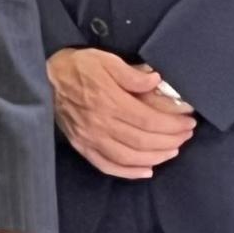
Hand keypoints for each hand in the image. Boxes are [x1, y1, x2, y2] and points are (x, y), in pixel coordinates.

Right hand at [47, 48, 196, 178]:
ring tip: (173, 150)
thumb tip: (155, 80)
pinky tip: (147, 170)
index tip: (189, 122)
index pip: (149, 120)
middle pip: (143, 140)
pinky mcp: (82, 147)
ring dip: (156, 157)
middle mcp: (101, 124)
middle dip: (171, 140)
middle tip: (186, 135)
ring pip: (129, 157)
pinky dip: (129, 172)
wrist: (45, 79)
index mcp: (109, 101)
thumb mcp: (106, 60)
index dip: (173, 124)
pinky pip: (108, 166)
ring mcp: (90, 139)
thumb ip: (131, 73)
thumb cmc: (79, 67)